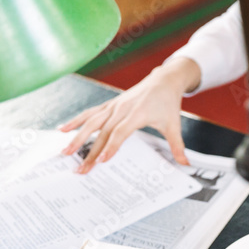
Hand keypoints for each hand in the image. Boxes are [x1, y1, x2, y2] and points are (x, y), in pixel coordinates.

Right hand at [60, 58, 200, 173]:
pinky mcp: (110, 105)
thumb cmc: (168, 102)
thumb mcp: (174, 125)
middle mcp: (123, 108)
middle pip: (103, 131)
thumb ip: (177, 146)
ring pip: (92, 122)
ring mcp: (114, 106)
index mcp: (138, 113)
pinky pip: (90, 113)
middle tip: (81, 169)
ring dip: (77, 137)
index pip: (121, 131)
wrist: (164, 80)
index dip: (112, 145)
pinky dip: (76, 121)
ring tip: (65, 152)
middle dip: (91, 151)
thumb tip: (185, 164)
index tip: (103, 160)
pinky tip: (63, 130)